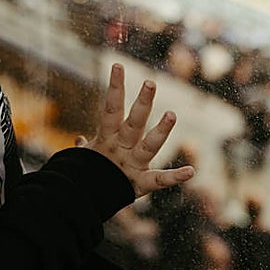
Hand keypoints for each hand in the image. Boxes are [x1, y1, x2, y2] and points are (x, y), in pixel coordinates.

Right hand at [81, 63, 193, 197]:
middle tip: (150, 83)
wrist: (78, 204)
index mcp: (106, 139)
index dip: (114, 87)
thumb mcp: (83, 160)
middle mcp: (120, 149)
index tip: (118, 66)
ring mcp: (131, 165)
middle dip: (142, 102)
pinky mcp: (140, 185)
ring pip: (148, 145)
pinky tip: (191, 171)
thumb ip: (85, 149)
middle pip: (133, 122)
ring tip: (172, 115)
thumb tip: (79, 140)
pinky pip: (159, 180)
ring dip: (161, 130)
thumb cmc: (83, 178)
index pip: (110, 108)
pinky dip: (175, 177)